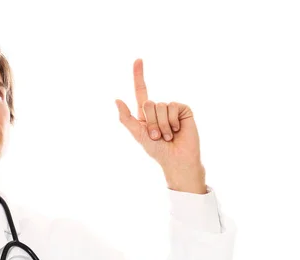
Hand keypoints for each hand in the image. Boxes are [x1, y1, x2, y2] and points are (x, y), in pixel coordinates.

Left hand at [115, 59, 205, 192]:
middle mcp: (159, 109)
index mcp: (146, 113)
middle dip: (151, 122)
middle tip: (158, 136)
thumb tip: (116, 99)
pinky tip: (177, 130)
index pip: (141, 90)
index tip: (138, 59)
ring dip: (162, 125)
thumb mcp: (138, 135)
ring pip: (161, 106)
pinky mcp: (184, 110)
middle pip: (148, 103)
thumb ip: (126, 118)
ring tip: (168, 136)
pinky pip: (173, 106)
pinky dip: (172, 121)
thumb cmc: (157, 151)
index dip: (139, 75)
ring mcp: (172, 109)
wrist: (176, 160)